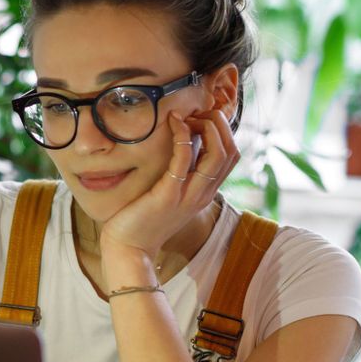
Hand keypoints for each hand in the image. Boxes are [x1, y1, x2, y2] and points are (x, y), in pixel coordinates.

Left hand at [98, 108, 239, 267]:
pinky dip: (183, 136)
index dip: (223, 131)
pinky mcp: (168, 194)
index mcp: (205, 193)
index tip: (201, 119)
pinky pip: (184, 159)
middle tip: (197, 113)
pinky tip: (173, 123)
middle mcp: (203, 194)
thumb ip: (181, 175)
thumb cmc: (144, 219)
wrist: (129, 248)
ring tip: (187, 116)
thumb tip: (182, 145)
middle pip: (231, 151)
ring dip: (207, 127)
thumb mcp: (170, 195)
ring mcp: (188, 195)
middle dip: (219, 124)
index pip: (231, 156)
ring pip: (218, 154)